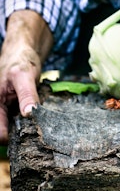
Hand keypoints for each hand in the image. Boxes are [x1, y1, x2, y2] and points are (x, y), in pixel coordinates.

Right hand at [0, 10, 52, 143]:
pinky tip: (44, 121)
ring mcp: (9, 108)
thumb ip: (27, 95)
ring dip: (29, 129)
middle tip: (40, 137)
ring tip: (44, 130)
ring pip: (17, 127)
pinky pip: (25, 119)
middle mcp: (0, 109)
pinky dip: (33, 120)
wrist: (25, 51)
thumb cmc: (21, 61)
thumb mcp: (25, 76)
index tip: (28, 140)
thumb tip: (29, 113)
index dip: (10, 139)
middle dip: (21, 135)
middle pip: (8, 132)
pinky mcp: (18, 106)